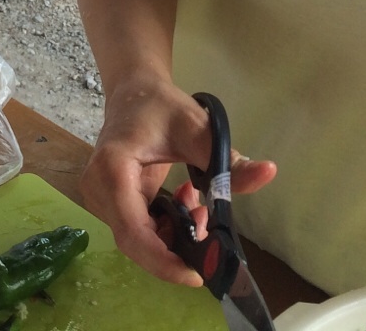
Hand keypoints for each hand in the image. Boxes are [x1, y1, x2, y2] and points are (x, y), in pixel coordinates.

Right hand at [81, 75, 276, 285]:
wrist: (134, 92)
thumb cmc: (161, 107)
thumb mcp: (198, 129)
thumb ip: (229, 160)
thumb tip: (268, 173)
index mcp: (113, 169)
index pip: (133, 232)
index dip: (163, 261)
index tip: (198, 273)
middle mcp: (98, 189)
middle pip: (136, 241)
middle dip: (176, 246)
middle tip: (209, 222)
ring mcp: (100, 198)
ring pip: (138, 240)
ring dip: (174, 235)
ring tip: (199, 204)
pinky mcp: (109, 203)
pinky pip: (138, 230)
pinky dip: (166, 227)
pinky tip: (184, 202)